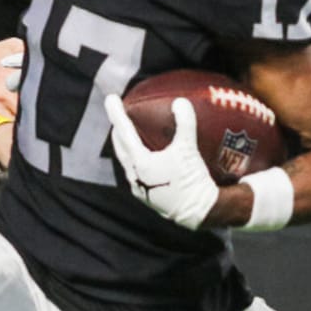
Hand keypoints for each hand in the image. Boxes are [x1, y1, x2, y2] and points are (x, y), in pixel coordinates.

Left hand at [104, 95, 218, 229]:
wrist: (199, 212)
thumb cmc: (191, 180)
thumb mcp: (188, 149)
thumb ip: (184, 123)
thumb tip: (180, 101)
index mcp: (140, 163)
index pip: (124, 132)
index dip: (116, 114)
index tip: (110, 99)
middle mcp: (134, 176)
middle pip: (120, 147)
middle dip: (118, 130)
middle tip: (119, 116)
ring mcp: (140, 187)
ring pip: (127, 161)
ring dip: (126, 146)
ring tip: (130, 135)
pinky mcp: (148, 195)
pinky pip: (136, 172)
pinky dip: (137, 159)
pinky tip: (148, 157)